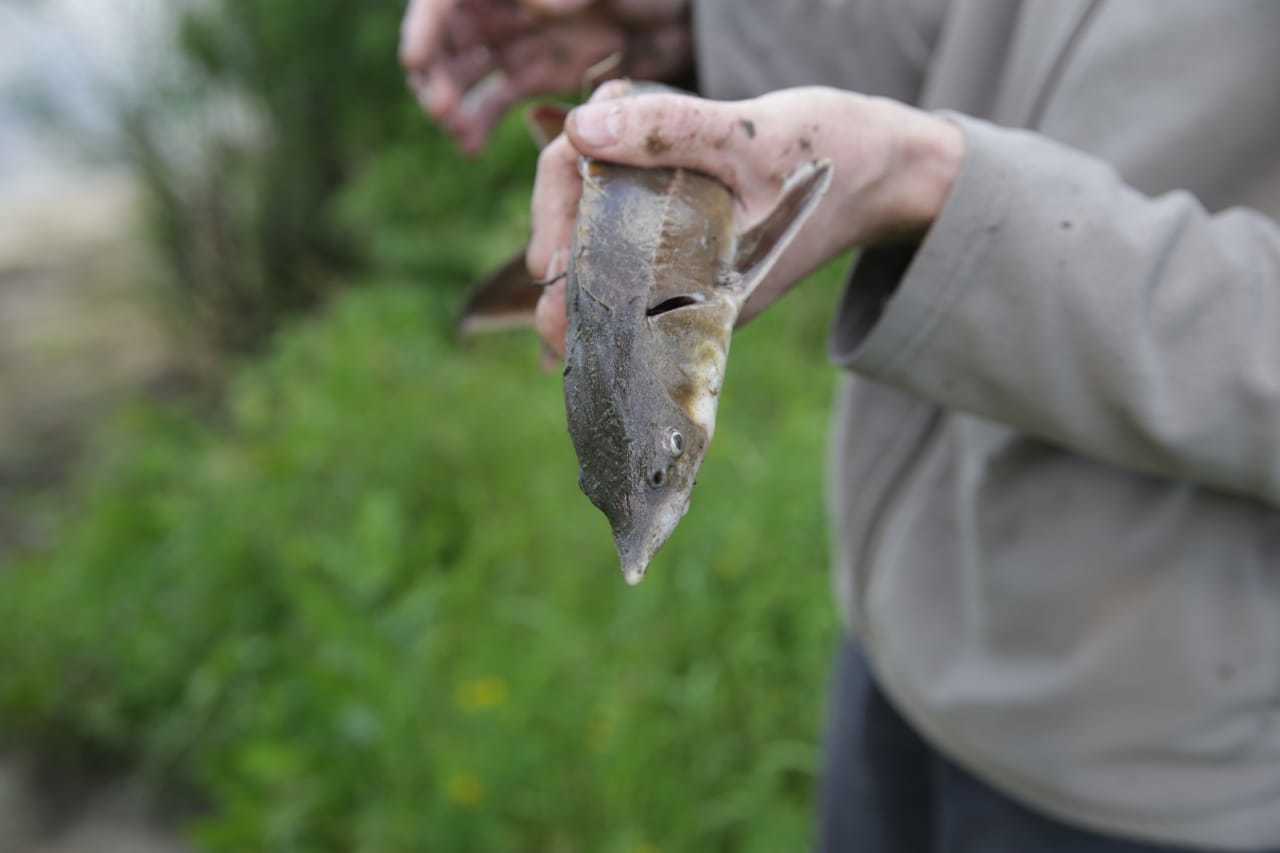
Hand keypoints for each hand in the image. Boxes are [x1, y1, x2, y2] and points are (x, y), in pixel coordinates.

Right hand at [400, 0, 691, 152]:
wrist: (698, 8)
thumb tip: (537, 3)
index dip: (425, 25)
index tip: (416, 60)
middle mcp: (511, 1)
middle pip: (449, 34)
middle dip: (435, 71)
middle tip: (442, 111)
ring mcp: (527, 36)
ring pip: (469, 71)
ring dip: (452, 101)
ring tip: (458, 135)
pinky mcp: (548, 70)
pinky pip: (499, 97)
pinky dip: (479, 120)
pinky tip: (471, 146)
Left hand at [529, 82, 965, 356]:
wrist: (889, 169)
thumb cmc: (831, 153)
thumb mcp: (749, 137)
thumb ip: (665, 131)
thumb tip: (578, 128)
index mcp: (694, 297)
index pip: (588, 294)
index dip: (555, 240)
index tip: (563, 172)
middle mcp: (680, 300)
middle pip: (581, 265)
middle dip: (567, 194)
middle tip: (592, 120)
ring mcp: (682, 276)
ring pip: (596, 242)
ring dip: (587, 179)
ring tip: (612, 114)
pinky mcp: (688, 249)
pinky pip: (624, 226)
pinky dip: (611, 181)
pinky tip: (623, 126)